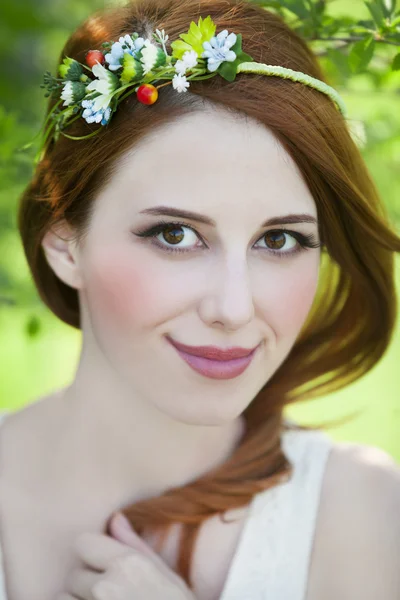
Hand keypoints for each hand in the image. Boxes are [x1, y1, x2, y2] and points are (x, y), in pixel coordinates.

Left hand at [58, 512, 196, 599]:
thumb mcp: (167, 576)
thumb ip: (134, 546)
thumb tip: (115, 517)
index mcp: (128, 566)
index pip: (82, 543)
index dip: (92, 553)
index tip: (103, 566)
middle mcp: (107, 588)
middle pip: (74, 575)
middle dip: (87, 585)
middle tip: (111, 596)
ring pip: (65, 599)